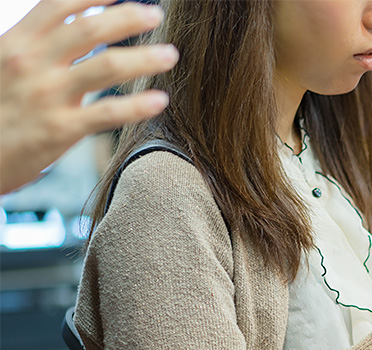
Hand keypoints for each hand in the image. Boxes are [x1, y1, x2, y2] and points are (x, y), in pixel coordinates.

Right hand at [0, 0, 178, 193]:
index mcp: (17, 42)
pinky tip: (160, 100)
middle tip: (157, 15)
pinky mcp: (60, 130)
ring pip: (105, 67)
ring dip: (143, 58)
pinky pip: (106, 113)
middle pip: (88, 29)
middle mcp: (32, 63)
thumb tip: (80, 14)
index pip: (58, 5)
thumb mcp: (5, 63)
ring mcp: (47, 96)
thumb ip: (40, 40)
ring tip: (170, 55)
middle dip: (127, 18)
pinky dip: (137, 105)